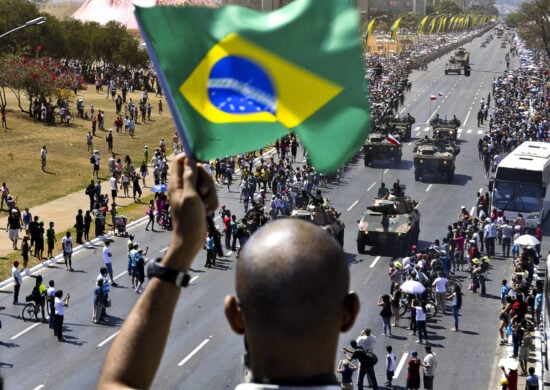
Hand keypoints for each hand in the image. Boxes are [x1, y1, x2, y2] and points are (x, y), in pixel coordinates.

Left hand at [164, 154, 217, 270]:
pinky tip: (208, 212)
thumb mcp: (190, 196)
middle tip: (204, 192)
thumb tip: (189, 159)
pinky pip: (210, 195)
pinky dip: (212, 203)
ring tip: (206, 207)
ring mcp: (192, 194)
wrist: (191, 240)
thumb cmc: (188, 219)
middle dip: (206, 181)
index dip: (192, 159)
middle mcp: (184, 186)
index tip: (202, 165)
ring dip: (211, 195)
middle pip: (199, 171)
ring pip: (207, 184)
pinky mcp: (200, 202)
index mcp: (176, 183)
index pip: (181, 160)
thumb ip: (190, 177)